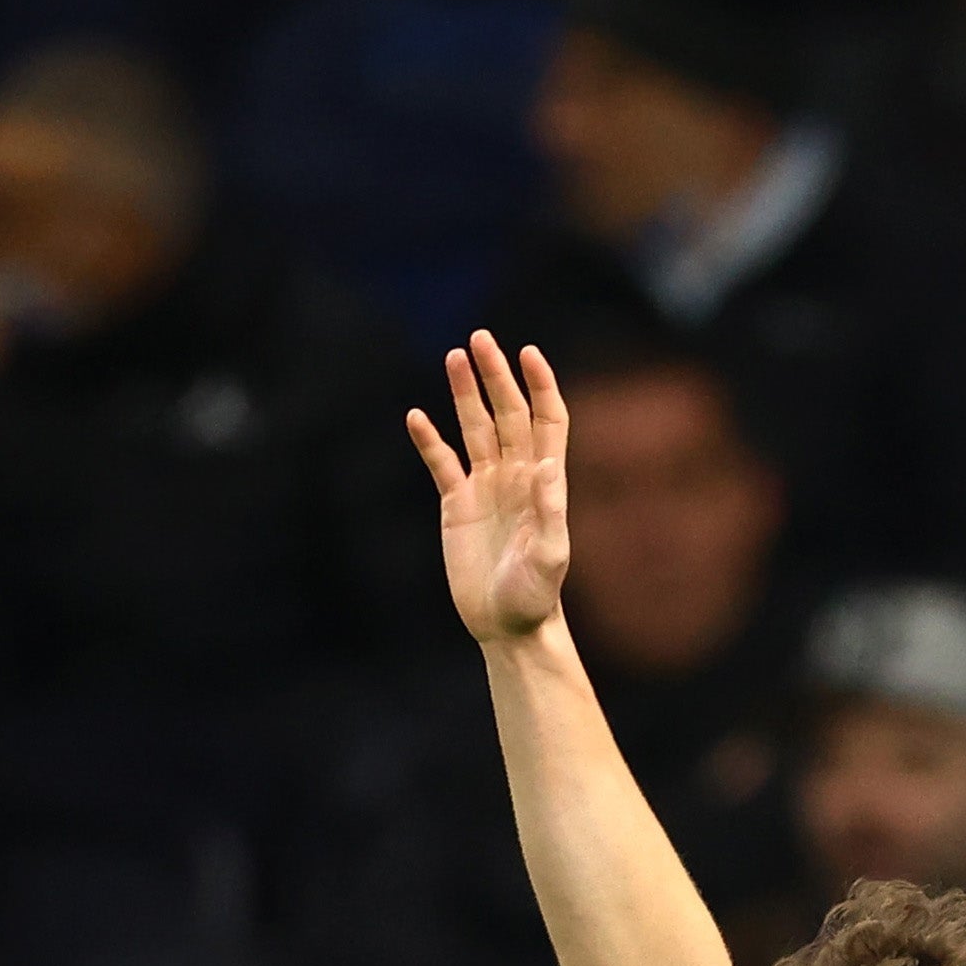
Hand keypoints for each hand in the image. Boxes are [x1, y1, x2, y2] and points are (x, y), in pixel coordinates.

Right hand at [407, 327, 570, 646]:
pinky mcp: (457, 505)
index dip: (540, 385)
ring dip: (464, 394)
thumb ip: (550, 511)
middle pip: (507, 413)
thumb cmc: (535, 596)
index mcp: (544, 482)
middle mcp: (515, 476)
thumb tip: (548, 465)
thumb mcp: (550, 557)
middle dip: (495, 376)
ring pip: (474, 429)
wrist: (508, 626)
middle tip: (479, 340)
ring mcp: (485, 487)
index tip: (527, 353)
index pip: (546, 419)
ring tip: (453, 357)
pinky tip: (416, 416)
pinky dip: (429, 440)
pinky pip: (441, 463)